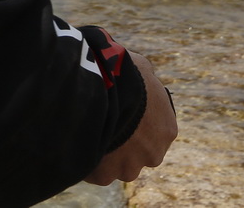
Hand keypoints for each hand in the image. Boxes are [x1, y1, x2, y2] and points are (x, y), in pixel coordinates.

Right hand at [85, 52, 176, 185]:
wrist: (103, 91)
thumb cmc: (125, 74)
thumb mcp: (142, 68)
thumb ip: (146, 77)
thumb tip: (145, 72)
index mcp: (167, 130)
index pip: (153, 133)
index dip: (135, 124)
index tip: (121, 115)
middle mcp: (153, 154)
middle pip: (136, 154)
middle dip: (122, 145)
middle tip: (103, 125)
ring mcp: (129, 168)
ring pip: (115, 166)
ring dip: (104, 154)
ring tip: (87, 132)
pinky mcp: (105, 176)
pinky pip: (93, 171)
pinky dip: (85, 160)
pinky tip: (76, 140)